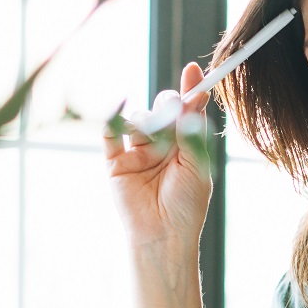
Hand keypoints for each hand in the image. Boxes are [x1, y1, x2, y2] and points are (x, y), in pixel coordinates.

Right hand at [105, 62, 210, 251]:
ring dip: (147, 122)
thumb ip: (192, 130)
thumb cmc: (186, 205)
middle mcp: (161, 146)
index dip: (191, 90)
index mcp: (185, 146)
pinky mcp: (116, 163)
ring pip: (139, 120)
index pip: (187, 112)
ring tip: (154, 138)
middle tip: (173, 112)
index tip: (196, 71)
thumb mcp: (197, 164)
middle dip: (167, 106)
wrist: (163, 236)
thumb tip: (194, 96)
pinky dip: (113, 119)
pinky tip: (120, 110)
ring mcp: (137, 153)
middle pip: (162, 110)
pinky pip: (110, 135)